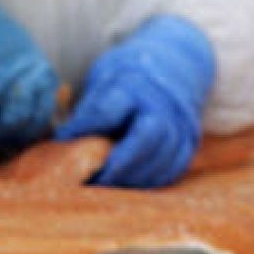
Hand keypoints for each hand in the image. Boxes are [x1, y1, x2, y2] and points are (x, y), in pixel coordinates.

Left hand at [55, 15, 214, 189]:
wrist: (174, 67)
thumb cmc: (129, 79)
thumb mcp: (105, 80)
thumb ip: (90, 110)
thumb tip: (64, 142)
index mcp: (134, 84)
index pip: (108, 111)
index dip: (85, 130)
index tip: (64, 143)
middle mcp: (161, 104)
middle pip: (146, 138)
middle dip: (119, 164)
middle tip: (95, 180)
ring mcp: (180, 124)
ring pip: (161, 159)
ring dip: (133, 179)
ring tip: (108, 186)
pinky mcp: (189, 143)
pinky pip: (172, 170)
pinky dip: (150, 181)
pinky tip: (130, 185)